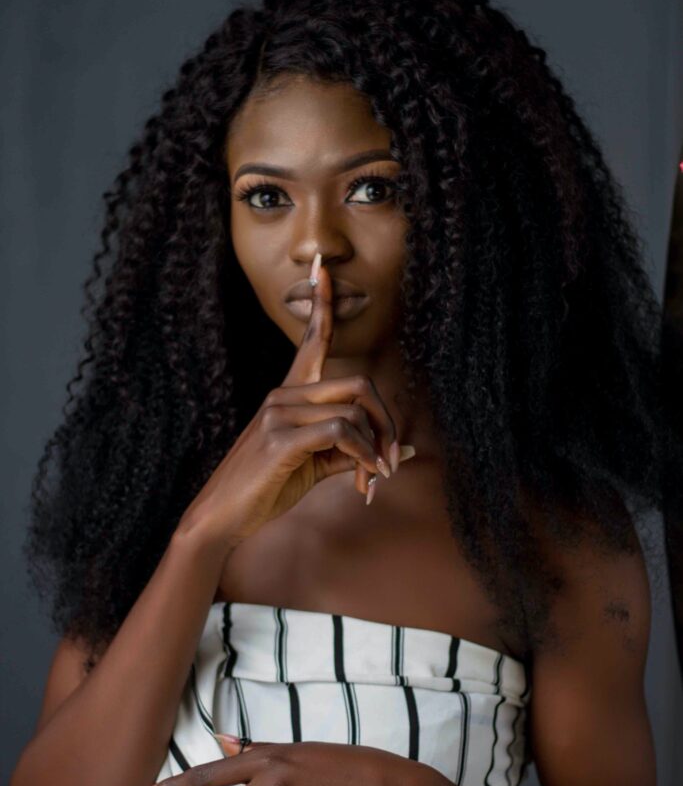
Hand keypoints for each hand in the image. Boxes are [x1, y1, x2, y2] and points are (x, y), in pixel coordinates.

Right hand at [174, 252, 415, 563]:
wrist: (222, 516)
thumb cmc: (267, 489)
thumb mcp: (315, 467)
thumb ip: (355, 452)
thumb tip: (402, 449)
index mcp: (290, 395)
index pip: (310, 341)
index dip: (322, 306)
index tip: (324, 269)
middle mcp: (283, 394)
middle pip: (359, 384)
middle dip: (386, 422)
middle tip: (391, 460)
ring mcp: (279, 413)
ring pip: (353, 410)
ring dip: (376, 448)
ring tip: (375, 480)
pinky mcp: (281, 437)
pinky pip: (341, 431)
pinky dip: (363, 455)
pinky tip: (366, 479)